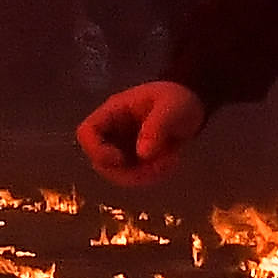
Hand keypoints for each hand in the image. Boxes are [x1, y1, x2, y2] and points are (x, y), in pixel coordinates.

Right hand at [77, 79, 202, 181]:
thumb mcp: (170, 108)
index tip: (120, 158)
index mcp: (113, 113)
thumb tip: (143, 154)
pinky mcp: (135, 161)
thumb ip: (156, 128)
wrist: (191, 106)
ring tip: (169, 162)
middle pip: (100, 162)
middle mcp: (113, 133)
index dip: (96, 150)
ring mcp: (122, 148)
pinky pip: (135, 178)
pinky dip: (152, 176)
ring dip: (143, 176)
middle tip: (157, 166)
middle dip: (128, 171)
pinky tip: (170, 163)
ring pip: (118, 175)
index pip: (86, 133)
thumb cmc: (177, 100)